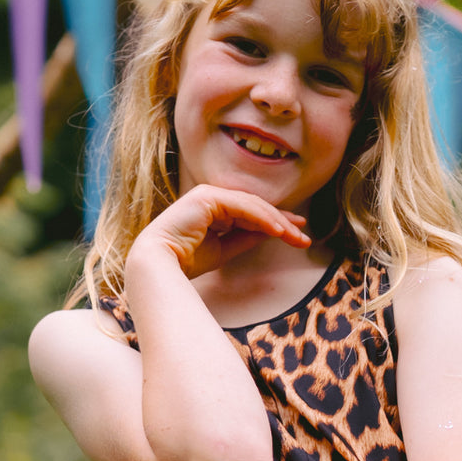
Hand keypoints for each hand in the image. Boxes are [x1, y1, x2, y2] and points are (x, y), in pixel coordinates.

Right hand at [130, 185, 310, 278]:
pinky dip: (263, 218)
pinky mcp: (208, 197)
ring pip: (252, 205)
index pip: (250, 213)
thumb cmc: (186, 261)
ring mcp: (208, 195)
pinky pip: (243, 207)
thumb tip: (272, 232)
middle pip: (255, 207)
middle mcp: (211, 197)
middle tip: (304, 236)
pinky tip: (279, 230)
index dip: (275, 222)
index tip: (296, 234)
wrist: (157, 265)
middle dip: (282, 222)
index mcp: (212, 209)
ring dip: (277, 221)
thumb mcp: (225, 250)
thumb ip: (246, 237)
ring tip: (295, 237)